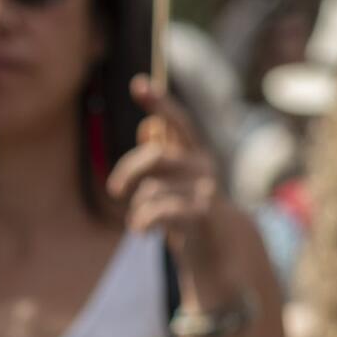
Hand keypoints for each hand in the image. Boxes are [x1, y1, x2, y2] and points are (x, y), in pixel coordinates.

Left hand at [108, 76, 238, 302]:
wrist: (221, 253)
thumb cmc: (191, 214)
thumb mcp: (176, 184)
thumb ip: (165, 156)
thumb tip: (146, 127)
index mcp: (196, 154)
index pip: (178, 122)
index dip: (159, 102)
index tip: (138, 83)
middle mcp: (203, 166)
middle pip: (155, 155)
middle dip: (128, 171)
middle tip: (115, 191)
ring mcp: (205, 189)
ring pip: (152, 189)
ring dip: (138, 209)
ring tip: (138, 223)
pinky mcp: (202, 214)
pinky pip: (159, 210)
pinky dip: (143, 221)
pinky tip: (142, 232)